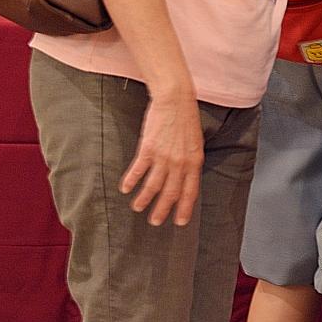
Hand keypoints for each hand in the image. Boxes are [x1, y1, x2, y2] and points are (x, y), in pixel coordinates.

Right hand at [119, 90, 203, 225]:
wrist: (176, 99)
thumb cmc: (186, 119)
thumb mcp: (195, 142)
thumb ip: (190, 161)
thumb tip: (184, 176)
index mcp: (195, 161)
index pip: (190, 191)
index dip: (184, 208)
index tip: (180, 222)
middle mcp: (180, 162)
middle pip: (170, 192)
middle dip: (162, 210)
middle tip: (155, 222)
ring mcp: (164, 156)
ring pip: (153, 185)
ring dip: (145, 199)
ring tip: (138, 208)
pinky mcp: (149, 149)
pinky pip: (139, 170)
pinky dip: (131, 181)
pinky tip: (126, 189)